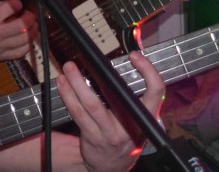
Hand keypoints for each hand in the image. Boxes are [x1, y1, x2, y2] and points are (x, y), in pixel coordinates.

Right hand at [0, 0, 37, 61]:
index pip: (11, 8)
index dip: (17, 4)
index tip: (18, 3)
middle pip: (22, 26)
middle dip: (30, 17)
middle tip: (30, 14)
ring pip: (24, 40)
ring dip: (32, 31)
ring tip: (33, 25)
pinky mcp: (0, 57)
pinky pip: (20, 53)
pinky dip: (27, 45)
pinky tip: (27, 39)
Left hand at [56, 51, 164, 171]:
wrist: (111, 166)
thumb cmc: (125, 135)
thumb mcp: (138, 120)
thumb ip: (134, 99)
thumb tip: (120, 66)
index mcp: (146, 118)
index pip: (156, 92)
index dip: (148, 72)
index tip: (135, 57)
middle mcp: (131, 126)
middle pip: (115, 96)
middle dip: (99, 74)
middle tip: (88, 57)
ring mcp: (110, 132)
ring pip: (91, 104)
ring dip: (76, 83)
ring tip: (68, 68)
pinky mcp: (92, 135)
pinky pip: (77, 113)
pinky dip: (68, 95)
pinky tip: (62, 84)